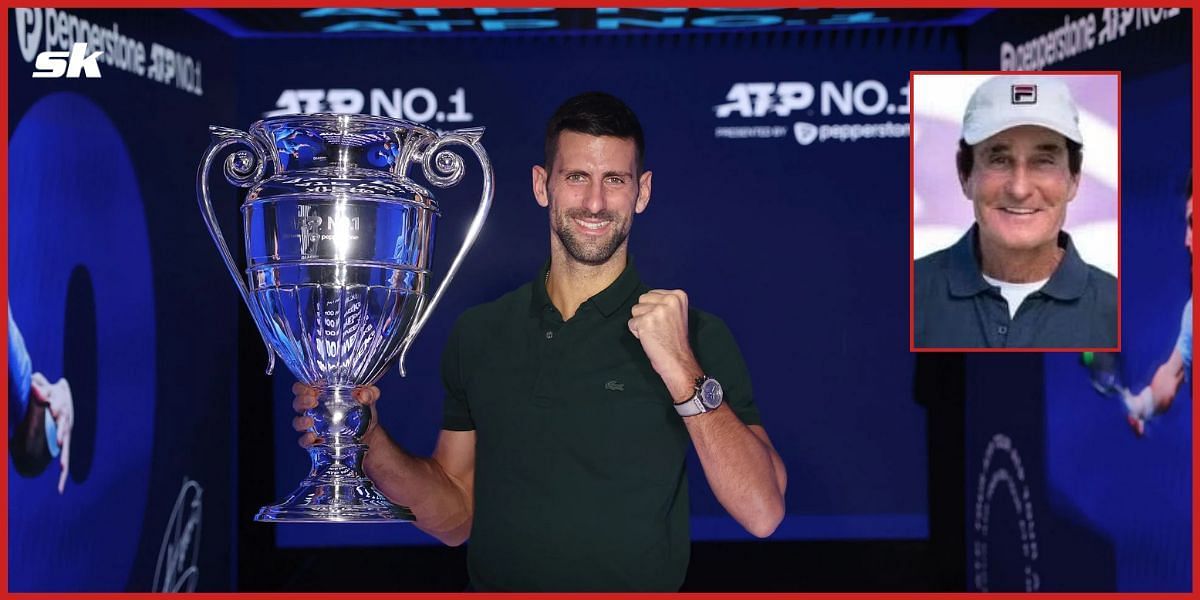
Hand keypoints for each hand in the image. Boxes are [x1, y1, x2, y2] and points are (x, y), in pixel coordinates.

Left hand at [30, 372, 73, 493]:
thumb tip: (34, 384)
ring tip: (61, 468)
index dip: (56, 408)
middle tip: (59, 441)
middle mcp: (66, 422)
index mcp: (61, 407)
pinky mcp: (63, 444)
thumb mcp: (44, 384)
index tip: (51, 410)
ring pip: (66, 447)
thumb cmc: (51, 391)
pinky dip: (63, 475)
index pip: (60, 407)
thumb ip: (38, 384)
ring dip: (64, 456)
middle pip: (65, 428)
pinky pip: (64, 461)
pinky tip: (60, 488)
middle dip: (62, 434)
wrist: (64, 396)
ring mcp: (66, 434)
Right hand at [291, 383, 380, 448]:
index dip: (302, 387)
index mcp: (321, 395)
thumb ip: (370, 393)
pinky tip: (313, 437)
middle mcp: (313, 409)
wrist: (369, 435)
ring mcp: (313, 426)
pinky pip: (304, 441)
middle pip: (298, 403)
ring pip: (297, 422)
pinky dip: (306, 440)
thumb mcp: (369, 400)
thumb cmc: (363, 411)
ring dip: (301, 421)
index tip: (312, 389)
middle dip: (302, 401)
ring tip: (310, 421)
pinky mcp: (316, 442)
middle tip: (313, 401)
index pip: (302, 387)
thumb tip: (365, 394)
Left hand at [628, 290, 701, 398]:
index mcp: (678, 295)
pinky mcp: (646, 321)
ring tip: (654, 333)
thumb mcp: (676, 313)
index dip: (653, 309)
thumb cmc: (675, 340)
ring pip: (635, 310)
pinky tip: (650, 338)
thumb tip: (645, 297)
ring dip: (641, 323)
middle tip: (658, 328)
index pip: (651, 294)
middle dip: (645, 313)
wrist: (678, 360)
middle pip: (642, 299)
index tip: (664, 321)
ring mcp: (658, 310)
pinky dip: (637, 333)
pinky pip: (631, 323)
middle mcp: (669, 300)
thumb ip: (663, 302)